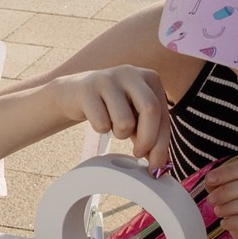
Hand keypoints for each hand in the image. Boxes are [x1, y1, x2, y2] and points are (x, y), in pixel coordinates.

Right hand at [50, 65, 170, 163]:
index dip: (162, 143)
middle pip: (150, 109)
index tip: (156, 165)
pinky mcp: (87, 89)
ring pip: (125, 121)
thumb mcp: (136, 116)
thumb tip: (161, 163)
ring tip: (113, 126)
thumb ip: (151, 134)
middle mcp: (131, 73)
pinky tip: (97, 119)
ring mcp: (108, 79)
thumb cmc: (111, 106)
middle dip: (147, 140)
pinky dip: (101, 129)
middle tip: (138, 153)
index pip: (163, 113)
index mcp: (150, 78)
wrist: (74, 93)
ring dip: (120, 134)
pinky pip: (101, 123)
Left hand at [202, 154, 237, 238]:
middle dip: (229, 188)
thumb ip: (226, 189)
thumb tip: (210, 180)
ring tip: (218, 212)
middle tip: (211, 199)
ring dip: (233, 205)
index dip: (230, 170)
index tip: (210, 179)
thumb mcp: (237, 204)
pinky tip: (225, 225)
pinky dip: (237, 222)